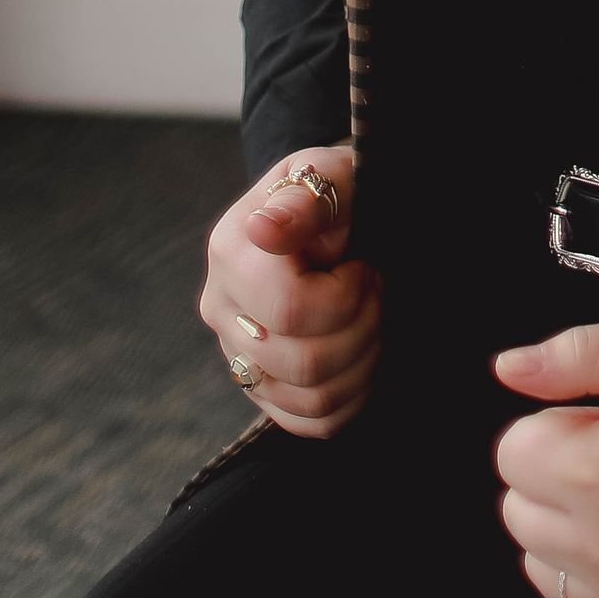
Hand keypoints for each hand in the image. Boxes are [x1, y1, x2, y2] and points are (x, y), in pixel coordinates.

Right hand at [198, 142, 378, 438]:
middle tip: (376, 289)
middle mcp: (222, 308)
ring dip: (365, 361)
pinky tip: (364, 354)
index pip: (291, 310)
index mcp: (231, 252)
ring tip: (373, 316)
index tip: (363, 265)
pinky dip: (353, 396)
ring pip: (311, 398)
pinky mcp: (260, 386)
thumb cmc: (338, 190)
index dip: (347, 296)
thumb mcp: (332, 174)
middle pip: (305, 362)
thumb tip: (262, 229)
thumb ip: (306, 200)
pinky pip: (312, 423)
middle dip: (364, 327)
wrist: (335, 207)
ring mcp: (236, 353)